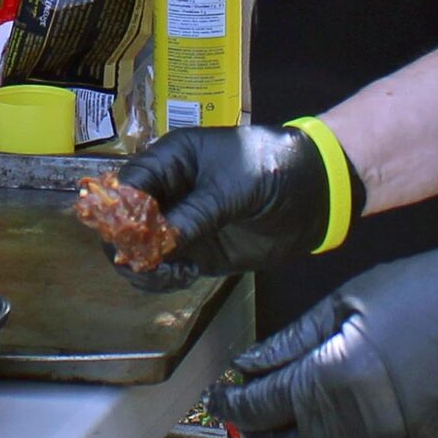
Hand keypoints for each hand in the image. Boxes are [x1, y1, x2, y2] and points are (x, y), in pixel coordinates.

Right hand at [112, 124, 344, 289]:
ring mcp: (180, 223)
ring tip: (172, 273)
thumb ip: (196, 213)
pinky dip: (162, 278)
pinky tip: (184, 277)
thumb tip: (156, 242)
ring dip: (144, 267)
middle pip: (125, 220)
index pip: (129, 183)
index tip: (132, 236)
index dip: (121, 210)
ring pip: (139, 249)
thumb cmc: (276, 170)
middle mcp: (169, 190)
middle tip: (148, 261)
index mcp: (173, 159)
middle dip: (128, 244)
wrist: (316, 195)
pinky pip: (163, 269)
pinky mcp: (194, 250)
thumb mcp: (235, 187)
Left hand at [208, 234, 437, 437]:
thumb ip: (294, 339)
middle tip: (250, 413)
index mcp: (333, 377)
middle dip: (258, 429)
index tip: (221, 395)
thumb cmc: (431, 288)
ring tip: (289, 431)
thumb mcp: (353, 298)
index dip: (233, 402)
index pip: (261, 405)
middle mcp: (357, 428)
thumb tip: (249, 365)